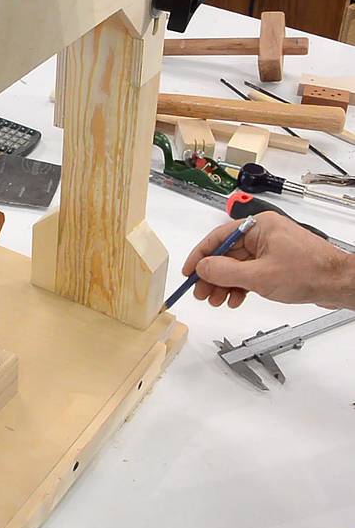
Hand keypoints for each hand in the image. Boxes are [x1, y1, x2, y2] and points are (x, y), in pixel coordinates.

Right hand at [182, 212, 353, 309]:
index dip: (200, 256)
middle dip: (212, 276)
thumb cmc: (309, 273)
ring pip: (236, 266)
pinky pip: (249, 273)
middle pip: (226, 254)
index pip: (218, 237)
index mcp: (258, 226)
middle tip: (201, 293)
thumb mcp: (259, 275)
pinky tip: (236, 299)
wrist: (339, 284)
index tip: (188, 272)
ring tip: (216, 300)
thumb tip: (201, 268)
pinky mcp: (276, 263)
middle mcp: (262, 234)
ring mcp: (270, 249)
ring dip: (224, 284)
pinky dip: (240, 286)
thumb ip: (225, 271)